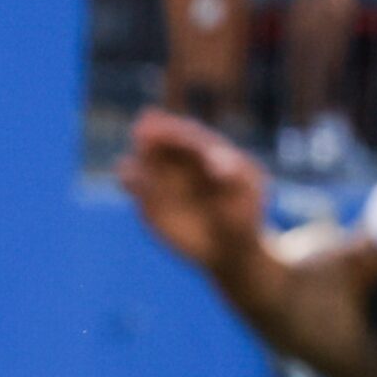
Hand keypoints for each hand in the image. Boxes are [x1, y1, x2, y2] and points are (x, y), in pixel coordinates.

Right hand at [116, 109, 270, 272]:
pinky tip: (128, 181)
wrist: (229, 247)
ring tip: (134, 162)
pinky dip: (130, 181)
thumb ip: (235, 176)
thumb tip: (218, 159)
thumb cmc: (244, 216)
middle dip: (152, 136)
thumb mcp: (248, 194)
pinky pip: (136, 186)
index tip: (170, 129)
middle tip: (142, 131)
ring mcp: (163, 179)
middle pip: (162, 143)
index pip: (189, 135)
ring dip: (138, 158)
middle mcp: (182, 160)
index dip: (177, 131)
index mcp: (207, 151)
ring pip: (145, 162)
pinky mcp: (149, 201)